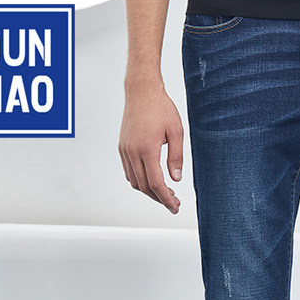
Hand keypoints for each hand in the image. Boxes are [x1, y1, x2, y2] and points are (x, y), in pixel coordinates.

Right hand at [118, 83, 183, 213]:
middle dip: (159, 198)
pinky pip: (129, 172)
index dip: (166, 199)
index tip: (175, 207)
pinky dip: (140, 181)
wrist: (141, 91)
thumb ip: (176, 157)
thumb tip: (176, 179)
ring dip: (149, 191)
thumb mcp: (177, 132)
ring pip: (135, 182)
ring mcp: (125, 150)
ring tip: (165, 193)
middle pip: (144, 187)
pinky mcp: (122, 147)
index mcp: (147, 149)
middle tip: (174, 203)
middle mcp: (132, 152)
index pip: (156, 184)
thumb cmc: (161, 108)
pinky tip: (152, 181)